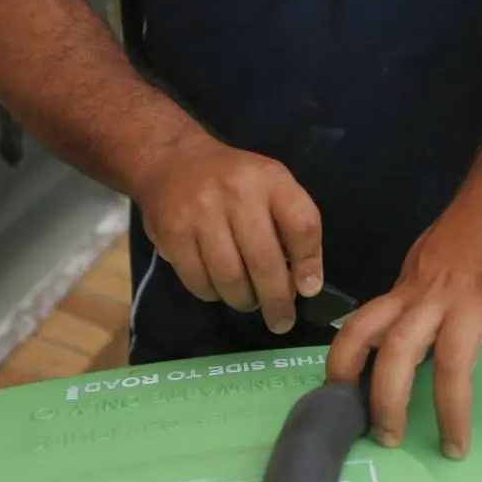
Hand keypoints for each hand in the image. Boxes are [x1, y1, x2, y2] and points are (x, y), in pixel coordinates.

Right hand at [130, 135, 323, 333]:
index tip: (308, 290)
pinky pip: (199, 281)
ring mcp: (201, 213)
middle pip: (265, 262)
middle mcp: (236, 192)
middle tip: (281, 321)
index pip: (302, 225)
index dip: (309, 264)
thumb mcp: (270, 185)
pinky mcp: (172, 233)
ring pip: (231, 279)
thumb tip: (303, 284)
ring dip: (244, 300)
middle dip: (277, 301)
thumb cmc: (232, 180)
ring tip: (247, 300)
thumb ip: (290, 226)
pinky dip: (213, 294)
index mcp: (270, 179)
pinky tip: (217, 286)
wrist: (172, 160)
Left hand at [323, 193, 481, 459]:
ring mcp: (472, 302)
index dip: (342, 361)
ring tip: (454, 448)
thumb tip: (394, 334)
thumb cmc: (467, 229)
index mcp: (408, 290)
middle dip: (386, 400)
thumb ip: (410, 299)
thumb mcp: (422, 262)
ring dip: (450, 411)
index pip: (359, 325)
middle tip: (387, 438)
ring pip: (450, 364)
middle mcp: (431, 299)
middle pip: (396, 353)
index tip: (335, 394)